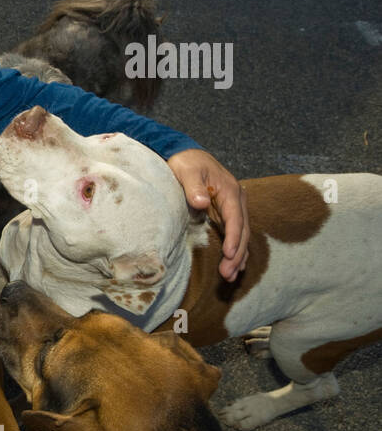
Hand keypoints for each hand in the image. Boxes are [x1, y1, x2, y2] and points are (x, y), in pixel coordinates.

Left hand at [166, 148, 248, 280]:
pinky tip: (235, 264)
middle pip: (242, 230)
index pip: (235, 218)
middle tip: (227, 273)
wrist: (188, 155)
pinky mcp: (227, 213)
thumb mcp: (188, 171)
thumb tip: (202, 202)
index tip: (229, 253)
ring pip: (241, 235)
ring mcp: (234, 207)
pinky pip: (235, 233)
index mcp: (230, 191)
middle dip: (237, 253)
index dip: (234, 237)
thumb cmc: (187, 163)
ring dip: (238, 256)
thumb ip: (193, 187)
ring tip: (230, 276)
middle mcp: (237, 200)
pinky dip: (236, 249)